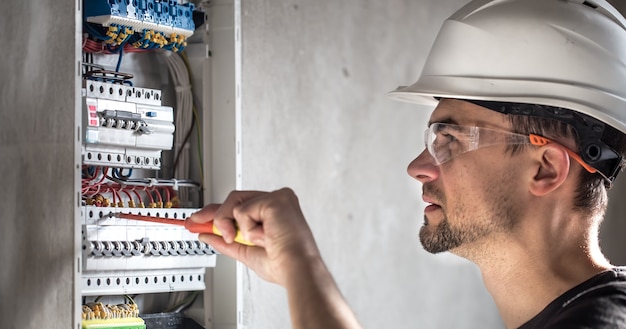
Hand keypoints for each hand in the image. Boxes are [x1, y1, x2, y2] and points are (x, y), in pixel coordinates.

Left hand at [189, 188, 320, 285]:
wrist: (295, 269)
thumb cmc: (282, 264)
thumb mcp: (246, 251)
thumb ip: (226, 240)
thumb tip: (207, 234)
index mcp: (273, 213)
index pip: (241, 205)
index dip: (217, 212)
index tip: (199, 220)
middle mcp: (276, 202)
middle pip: (234, 199)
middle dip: (212, 214)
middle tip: (195, 224)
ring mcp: (276, 198)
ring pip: (234, 202)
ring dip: (232, 226)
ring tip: (249, 240)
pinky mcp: (274, 199)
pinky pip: (242, 210)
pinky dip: (247, 228)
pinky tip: (264, 236)